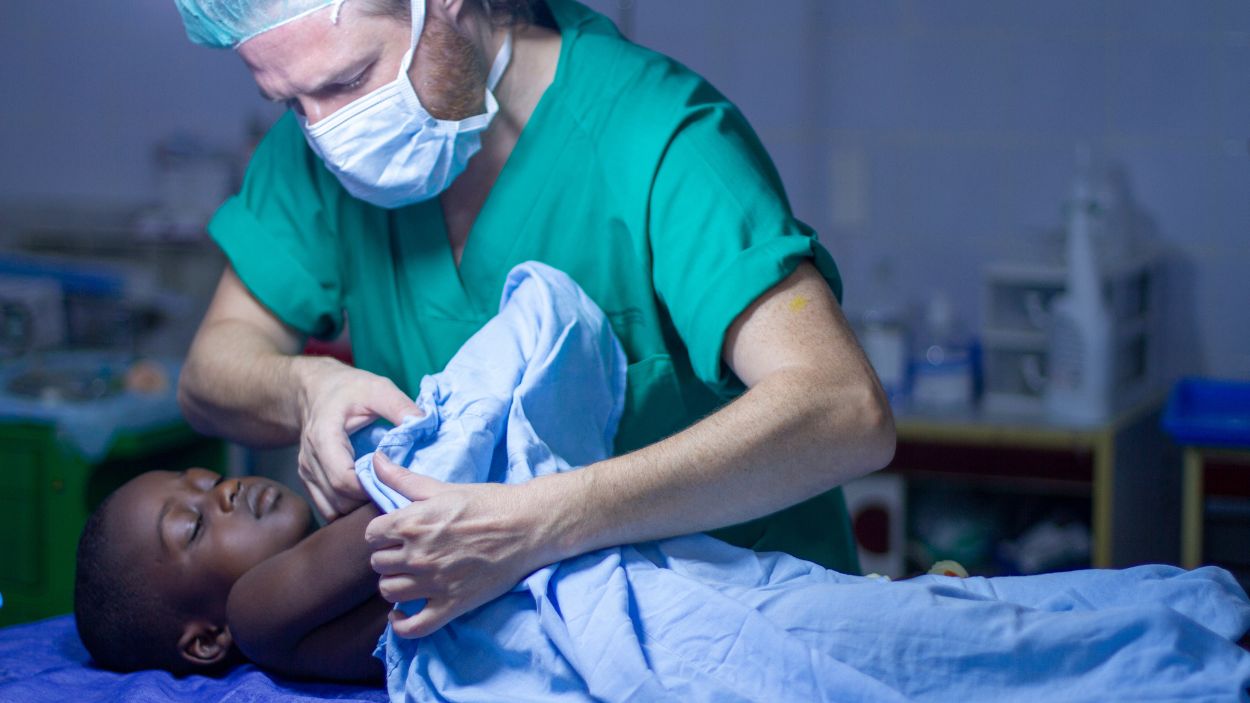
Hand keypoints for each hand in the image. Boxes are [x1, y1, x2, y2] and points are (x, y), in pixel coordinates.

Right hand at [296, 358, 421, 520]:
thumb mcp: (377, 388)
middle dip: (369, 502)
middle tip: (399, 495)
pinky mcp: (310, 481)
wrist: (316, 390)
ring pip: (332, 508)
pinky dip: (349, 510)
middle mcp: (309, 459)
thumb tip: (424, 425)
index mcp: (324, 437)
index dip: (371, 488)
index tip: (397, 484)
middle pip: (339, 498)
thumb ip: (400, 406)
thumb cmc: (349, 389)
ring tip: (386, 496)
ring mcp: (306, 473)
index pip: (343, 479)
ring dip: (360, 509)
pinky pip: (327, 507)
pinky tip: (369, 498)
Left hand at [364, 452, 557, 637]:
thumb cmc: (487, 503)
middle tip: (406, 554)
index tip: (395, 534)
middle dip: (389, 557)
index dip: (381, 534)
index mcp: (410, 523)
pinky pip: (413, 627)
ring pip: (389, 592)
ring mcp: (433, 583)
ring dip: (394, 585)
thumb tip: (375, 460)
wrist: (526, 526)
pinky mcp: (451, 605)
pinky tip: (401, 615)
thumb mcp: (442, 488)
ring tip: (407, 578)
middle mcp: (416, 555)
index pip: (371, 535)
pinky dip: (401, 625)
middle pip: (378, 564)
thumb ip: (403, 478)